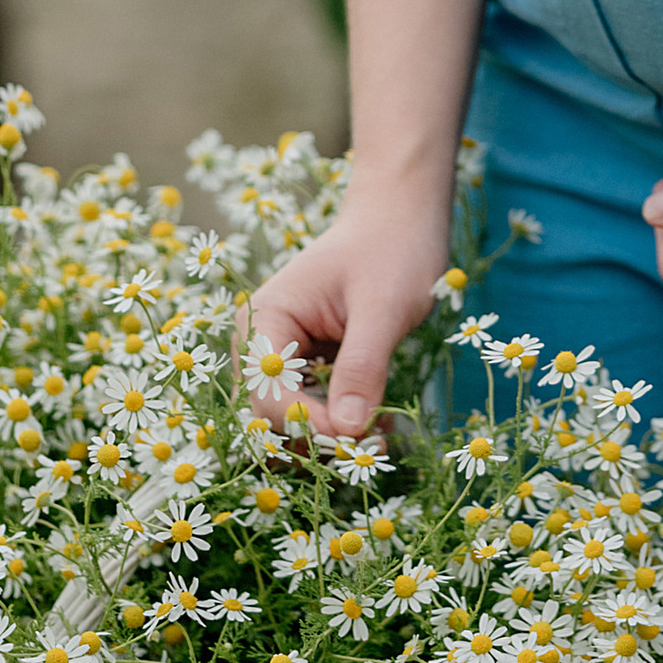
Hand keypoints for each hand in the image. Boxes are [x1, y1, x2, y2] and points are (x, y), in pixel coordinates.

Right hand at [248, 180, 457, 437]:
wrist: (401, 219)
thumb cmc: (392, 249)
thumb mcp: (383, 307)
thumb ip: (362, 366)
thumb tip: (348, 430)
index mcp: (264, 319)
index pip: (270, 395)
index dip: (311, 425)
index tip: (362, 437)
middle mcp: (261, 343)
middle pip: (272, 417)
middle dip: (320, 438)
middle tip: (376, 443)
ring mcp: (282, 358)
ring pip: (292, 423)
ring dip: (332, 437)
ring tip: (382, 430)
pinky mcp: (307, 368)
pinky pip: (313, 411)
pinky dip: (342, 423)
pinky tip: (378, 418)